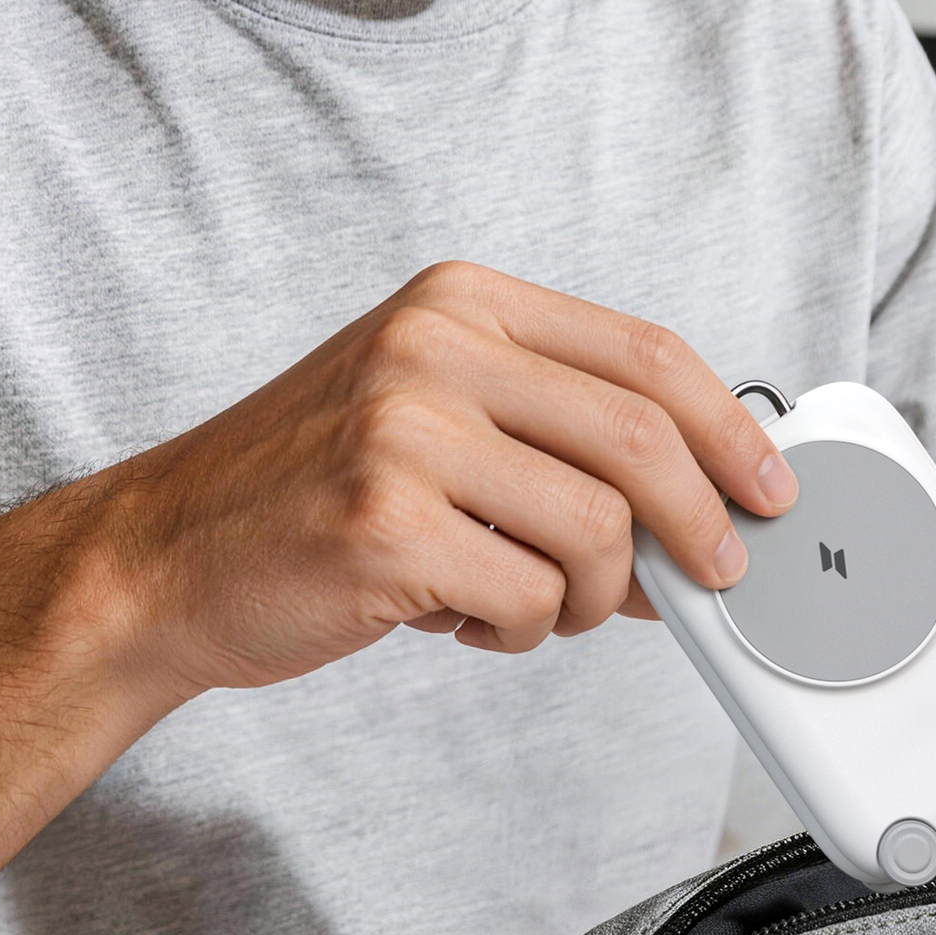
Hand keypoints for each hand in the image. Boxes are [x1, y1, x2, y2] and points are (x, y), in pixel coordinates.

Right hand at [101, 260, 797, 692]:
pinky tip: (460, 617)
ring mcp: (405, 431)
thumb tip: (704, 511)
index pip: (647, 353)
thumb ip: (561, 442)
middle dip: (698, 527)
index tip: (772, 489)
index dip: (732, 429)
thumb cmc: (315, 494)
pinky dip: (516, 631)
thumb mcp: (438, 421)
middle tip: (709, 579)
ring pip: (597, 532)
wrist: (163, 559)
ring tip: (526, 601)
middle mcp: (434, 347)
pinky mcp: (385, 523)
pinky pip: (527, 599)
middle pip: (642, 440)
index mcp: (462, 303)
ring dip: (585, 597)